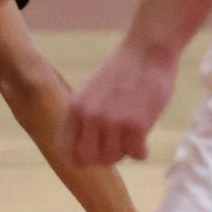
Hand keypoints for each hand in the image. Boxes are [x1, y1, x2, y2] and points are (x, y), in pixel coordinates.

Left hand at [60, 41, 177, 165]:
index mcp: (75, 109)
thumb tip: (79, 152)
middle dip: (103, 159)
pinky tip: (144, 144)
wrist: (147, 52)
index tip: (91, 159)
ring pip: (113, 158)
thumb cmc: (122, 73)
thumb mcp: (90, 93)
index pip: (64, 150)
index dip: (77, 160)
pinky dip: (141, 153)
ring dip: (124, 154)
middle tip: (116, 150)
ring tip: (131, 140)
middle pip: (89, 158)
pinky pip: (135, 154)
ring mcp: (112, 121)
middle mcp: (90, 117)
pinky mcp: (136, 125)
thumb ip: (83, 118)